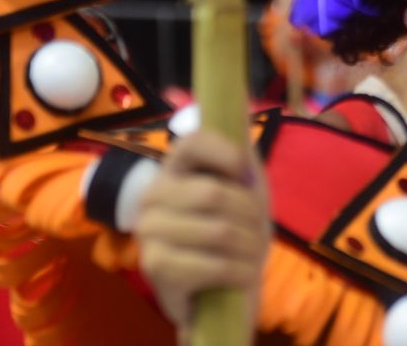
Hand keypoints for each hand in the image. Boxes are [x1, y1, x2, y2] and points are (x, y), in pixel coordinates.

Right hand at [136, 130, 271, 338]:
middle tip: (257, 228)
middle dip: (250, 214)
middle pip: (213, 193)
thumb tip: (240, 116)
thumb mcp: (247, 189)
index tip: (246, 174)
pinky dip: (239, 272)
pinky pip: (212, 265)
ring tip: (252, 252)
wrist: (223, 290)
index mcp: (173, 168)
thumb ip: (243, 156)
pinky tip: (241, 274)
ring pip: (218, 231)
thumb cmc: (236, 232)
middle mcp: (152, 195)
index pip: (192, 143)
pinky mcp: (155, 267)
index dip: (226, 153)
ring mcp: (149, 232)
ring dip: (249, 246)